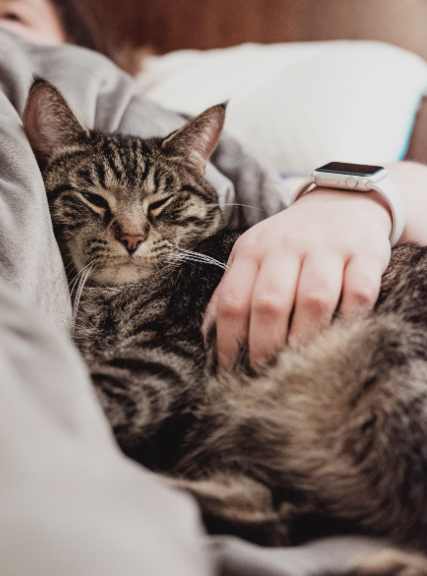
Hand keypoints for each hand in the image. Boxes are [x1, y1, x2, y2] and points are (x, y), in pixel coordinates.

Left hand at [204, 187, 391, 369]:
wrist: (342, 200)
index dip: (228, 341)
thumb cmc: (292, 241)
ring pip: (314, 299)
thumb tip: (210, 336)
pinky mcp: (365, 254)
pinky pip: (359, 292)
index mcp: (253, 250)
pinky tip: (343, 337)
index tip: (231, 370)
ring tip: (301, 364)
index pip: (233, 300)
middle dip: (265, 346)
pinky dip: (351, 319)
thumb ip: (234, 289)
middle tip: (266, 374)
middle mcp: (287, 246)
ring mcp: (328, 248)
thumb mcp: (255, 255)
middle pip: (270, 303)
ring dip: (306, 338)